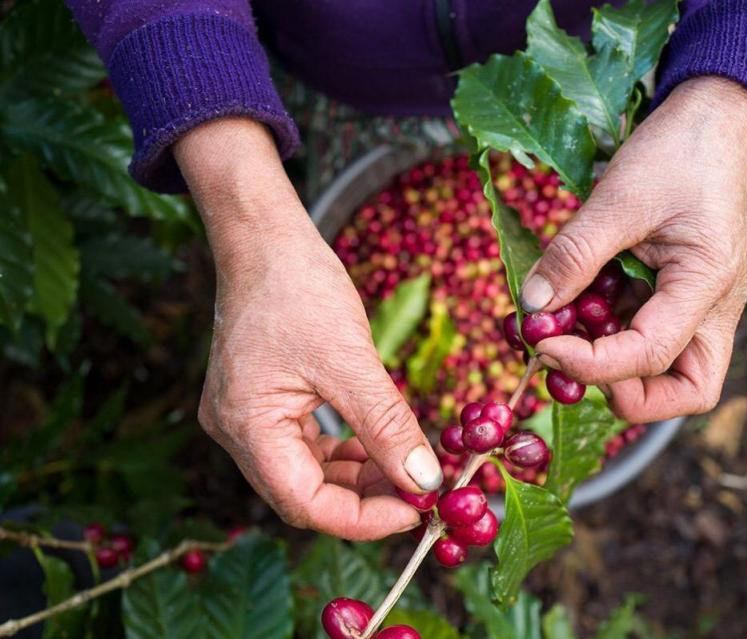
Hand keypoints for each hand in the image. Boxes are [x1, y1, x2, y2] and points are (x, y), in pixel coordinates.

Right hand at [174, 119, 441, 540]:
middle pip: (303, 494)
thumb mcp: (350, 360)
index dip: (363, 519)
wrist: (265, 239)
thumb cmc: (298, 287)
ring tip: (407, 469)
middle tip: (418, 490)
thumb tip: (424, 480)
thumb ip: (387, 425)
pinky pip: (303, 446)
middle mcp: (236, 433)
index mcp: (245, 427)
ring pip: (306, 473)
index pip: (304, 504)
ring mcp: (245, 418)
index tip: (417, 509)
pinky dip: (343, 453)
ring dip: (357, 477)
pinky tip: (378, 446)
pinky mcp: (261, 403)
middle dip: (364, 499)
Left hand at [520, 77, 746, 421]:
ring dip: (613, 367)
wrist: (711, 118)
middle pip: (686, 391)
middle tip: (568, 364)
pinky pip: (645, 333)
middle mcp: (711, 309)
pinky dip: (607, 333)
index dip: (590, 364)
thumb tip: (533, 306)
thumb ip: (573, 255)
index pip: (650, 355)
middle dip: (626, 395)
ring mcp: (697, 305)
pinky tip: (573, 307)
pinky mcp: (676, 295)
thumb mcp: (617, 199)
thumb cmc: (676, 152)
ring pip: (669, 371)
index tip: (541, 346)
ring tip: (563, 334)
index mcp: (707, 285)